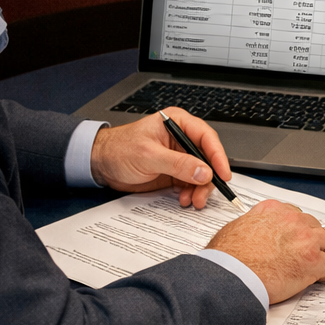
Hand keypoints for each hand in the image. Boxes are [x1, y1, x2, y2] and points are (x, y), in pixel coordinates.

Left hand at [91, 109, 230, 207]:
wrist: (101, 164)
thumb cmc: (118, 149)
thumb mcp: (148, 155)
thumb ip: (178, 164)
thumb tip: (204, 172)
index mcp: (177, 123)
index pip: (206, 137)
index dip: (217, 156)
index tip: (223, 174)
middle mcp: (181, 139)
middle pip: (207, 158)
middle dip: (208, 178)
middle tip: (204, 194)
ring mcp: (179, 156)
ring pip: (202, 174)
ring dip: (200, 189)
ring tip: (192, 200)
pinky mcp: (175, 172)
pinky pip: (191, 183)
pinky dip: (191, 193)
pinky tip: (183, 199)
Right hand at [206, 199, 324, 302]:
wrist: (230, 275)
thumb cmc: (227, 258)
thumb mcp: (236, 228)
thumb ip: (253, 225)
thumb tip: (255, 233)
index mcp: (273, 210)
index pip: (295, 214)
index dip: (296, 230)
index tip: (293, 239)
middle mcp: (292, 220)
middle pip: (314, 226)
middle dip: (311, 240)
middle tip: (304, 253)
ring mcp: (305, 239)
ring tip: (318, 263)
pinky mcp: (313, 261)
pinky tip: (316, 278)